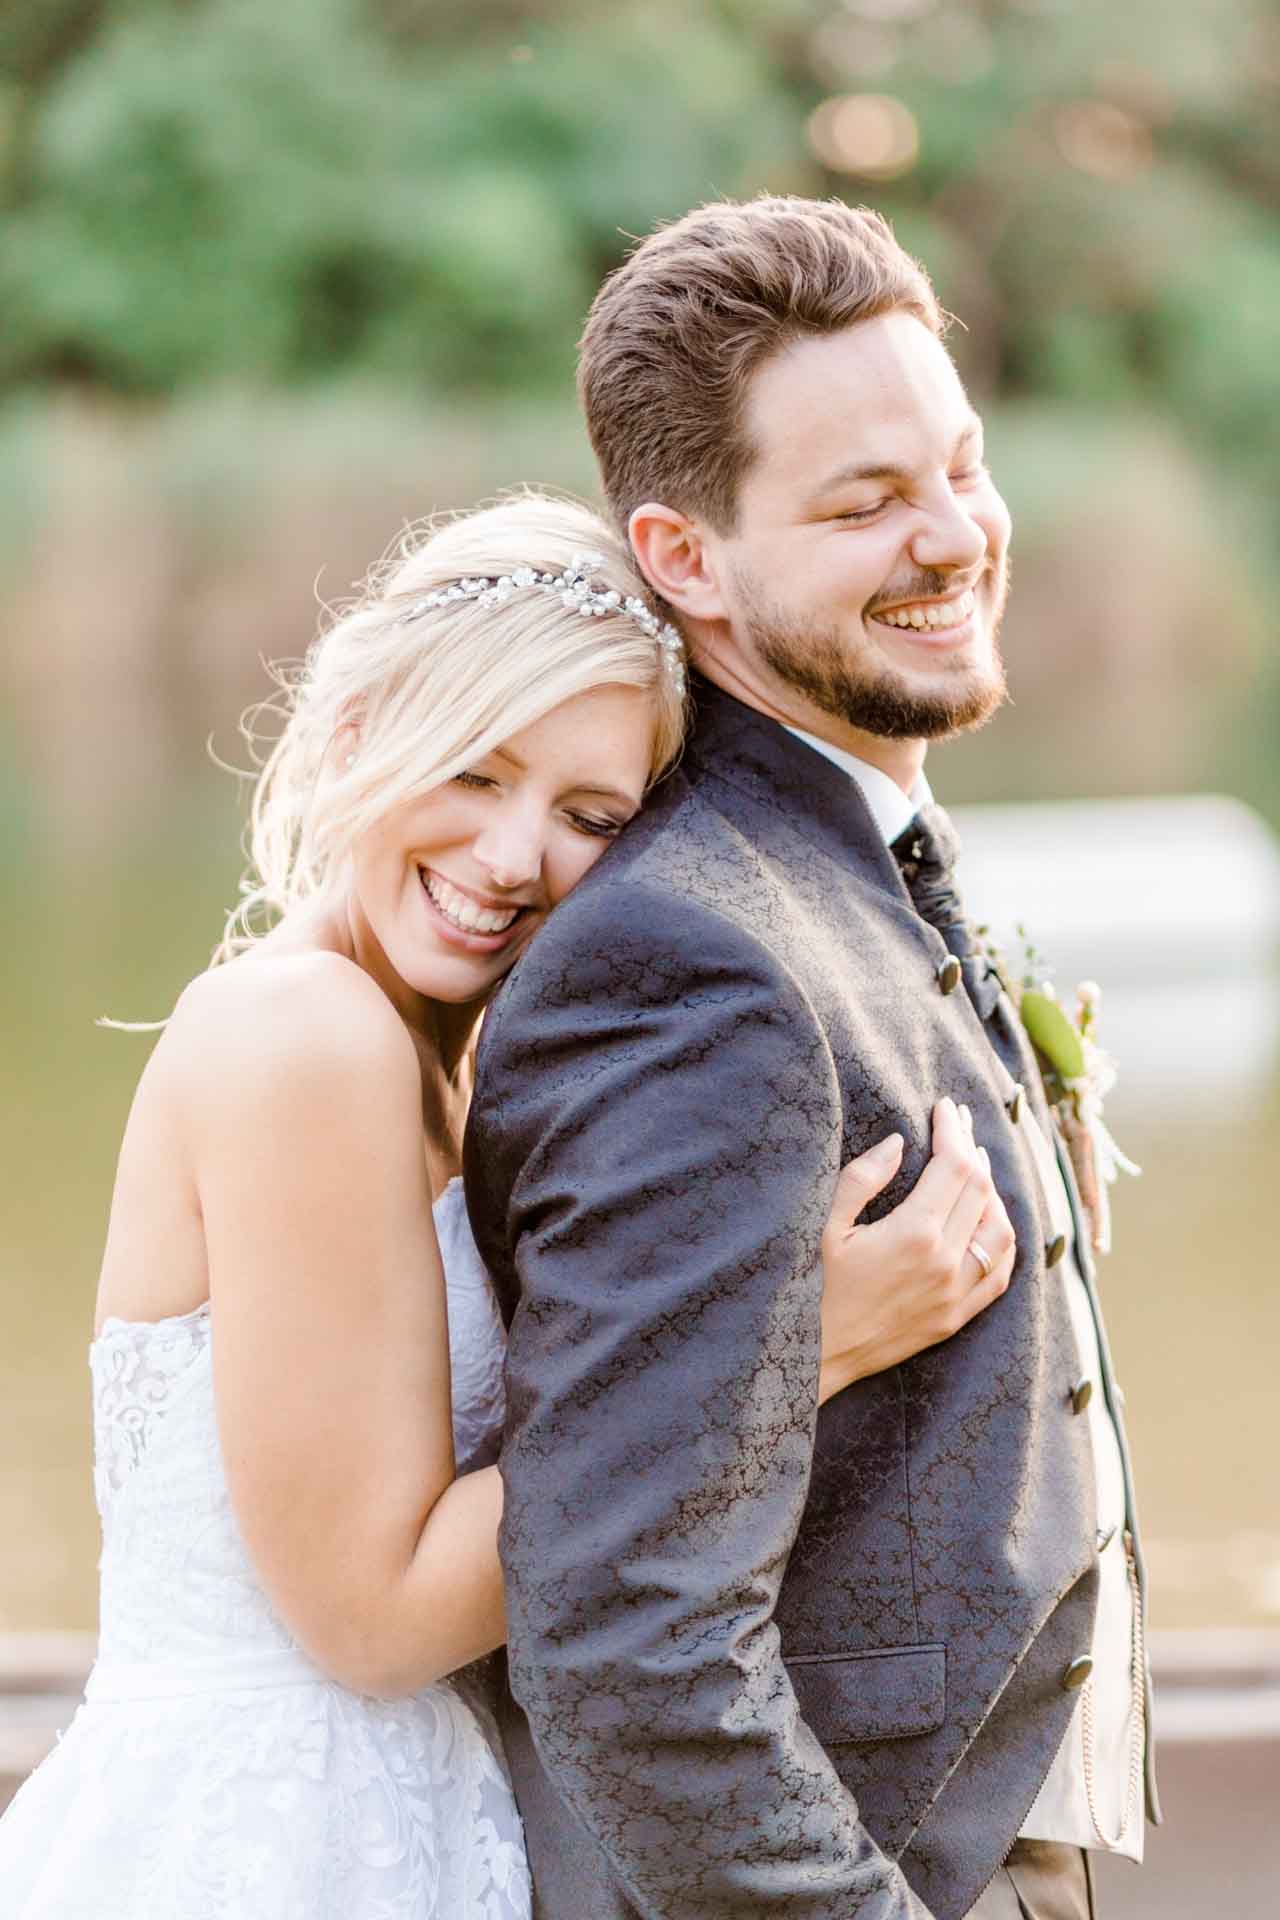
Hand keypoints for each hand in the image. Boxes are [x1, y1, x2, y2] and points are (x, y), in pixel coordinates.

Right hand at [817, 1096, 1015, 1404]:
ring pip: (1001, 1230)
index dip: (953, 1129)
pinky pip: (1000, 1274)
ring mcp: (955, 1294)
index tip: (944, 1106)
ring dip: (993, 1192)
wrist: (813, 1360)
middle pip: (980, 1190)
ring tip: (975, 1167)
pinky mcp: (955, 1318)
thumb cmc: (809, 1291)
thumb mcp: (823, 1227)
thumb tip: (898, 1143)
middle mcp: (945, 1263)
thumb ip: (862, 1179)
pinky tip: (992, 1222)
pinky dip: (1003, 1241)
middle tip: (958, 1123)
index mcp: (913, 1234)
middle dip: (971, 1148)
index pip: (954, 1166)